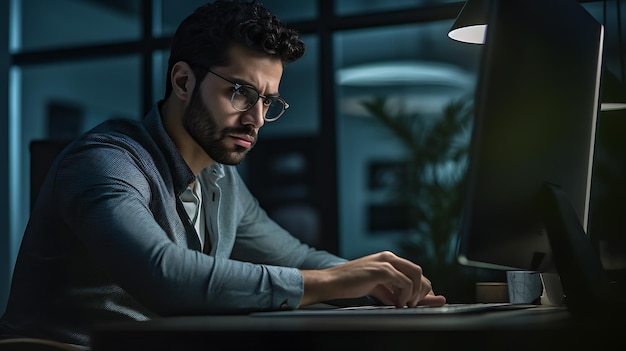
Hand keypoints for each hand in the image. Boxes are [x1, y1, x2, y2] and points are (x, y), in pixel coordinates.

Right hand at [300, 251, 445, 307]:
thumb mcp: (374, 287)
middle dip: (422, 290)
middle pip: (418, 271)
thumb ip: (390, 291)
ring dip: (414, 293)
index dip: (421, 287)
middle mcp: (388, 257)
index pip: (412, 271)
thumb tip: (403, 301)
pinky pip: (404, 282)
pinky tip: (397, 303)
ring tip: (405, 304)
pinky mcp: (381, 269)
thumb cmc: (349, 284)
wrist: (331, 282)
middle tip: (415, 304)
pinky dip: (405, 295)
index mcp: (387, 259)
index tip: (423, 300)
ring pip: (415, 274)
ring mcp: (385, 261)